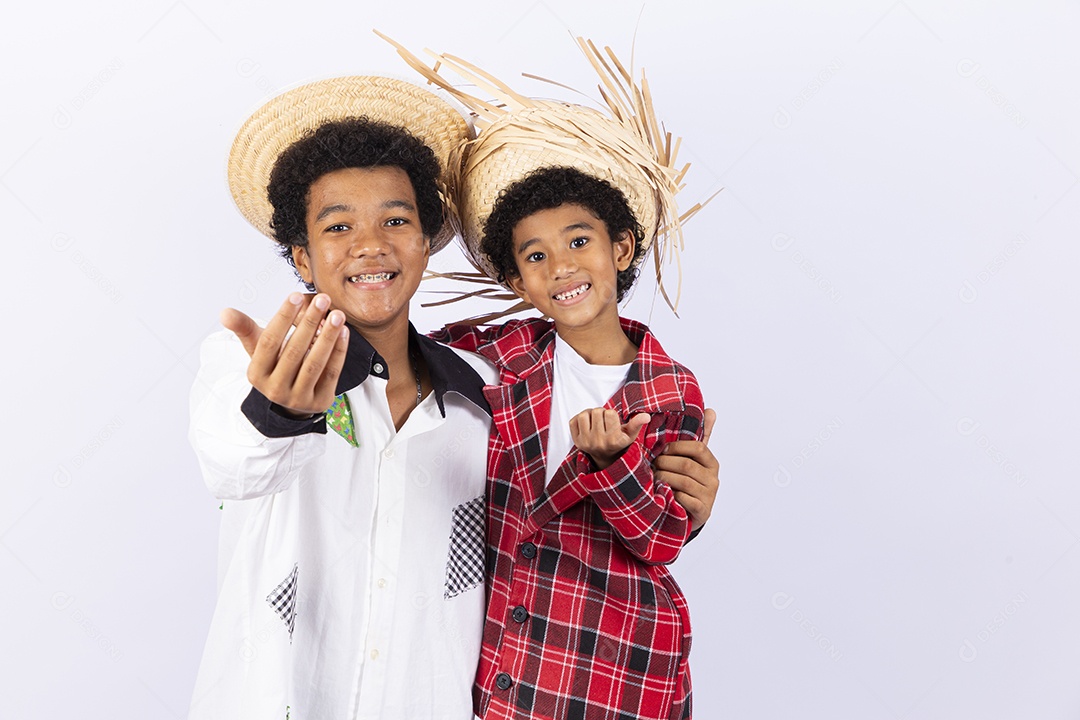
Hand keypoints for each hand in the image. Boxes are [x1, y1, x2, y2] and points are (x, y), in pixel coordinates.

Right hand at [220, 292, 348, 416]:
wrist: (290, 402)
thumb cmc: (274, 367)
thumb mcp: (257, 350)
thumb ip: (244, 328)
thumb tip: (224, 312)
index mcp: (256, 374)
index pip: (269, 341)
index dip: (283, 317)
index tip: (297, 295)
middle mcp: (275, 389)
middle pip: (294, 351)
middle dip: (309, 322)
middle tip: (323, 299)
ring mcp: (298, 398)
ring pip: (315, 363)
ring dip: (328, 336)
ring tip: (337, 314)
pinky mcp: (320, 402)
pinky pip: (332, 373)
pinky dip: (339, 351)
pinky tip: (344, 331)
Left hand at [570, 409, 649, 469]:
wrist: (604, 457)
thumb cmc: (618, 442)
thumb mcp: (630, 435)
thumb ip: (637, 424)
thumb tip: (646, 416)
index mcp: (614, 440)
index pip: (609, 413)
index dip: (611, 414)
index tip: (613, 422)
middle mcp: (599, 442)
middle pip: (596, 411)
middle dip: (601, 413)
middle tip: (604, 422)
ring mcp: (586, 442)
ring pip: (584, 414)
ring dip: (589, 414)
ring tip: (595, 422)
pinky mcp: (576, 441)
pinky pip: (573, 420)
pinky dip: (579, 419)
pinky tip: (587, 425)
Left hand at [653, 408, 718, 531]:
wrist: (688, 514)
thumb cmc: (688, 482)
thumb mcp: (693, 459)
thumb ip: (700, 437)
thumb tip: (711, 410)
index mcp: (711, 462)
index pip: (698, 447)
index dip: (677, 447)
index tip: (663, 450)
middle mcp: (713, 479)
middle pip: (686, 465)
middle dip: (665, 464)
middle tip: (653, 465)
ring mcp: (709, 496)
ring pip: (683, 482)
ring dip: (664, 478)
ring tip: (654, 477)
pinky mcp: (702, 511)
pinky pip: (684, 499)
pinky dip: (671, 495)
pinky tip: (664, 493)